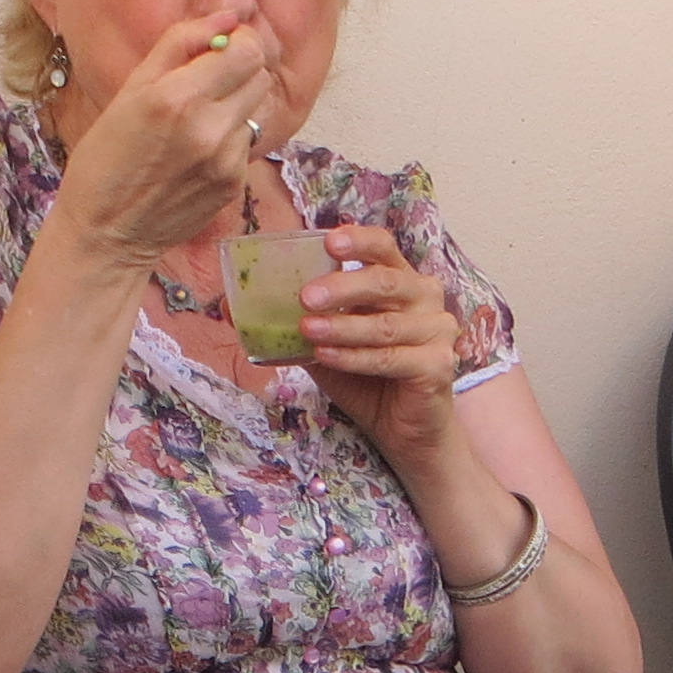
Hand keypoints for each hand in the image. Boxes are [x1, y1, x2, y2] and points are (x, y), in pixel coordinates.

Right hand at [51, 10, 283, 273]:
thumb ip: (180, 44)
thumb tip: (230, 16)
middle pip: (260, 75)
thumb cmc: (105, 157)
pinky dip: (228, 138)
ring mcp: (226, 161)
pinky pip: (246, 142)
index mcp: (176, 97)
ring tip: (196, 120)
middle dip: (240, 68)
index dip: (240, 40)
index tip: (221, 45)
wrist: (105, 233)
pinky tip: (195, 151)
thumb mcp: (129, 89)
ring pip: (256, 108)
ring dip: (234, 104)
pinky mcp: (234, 184)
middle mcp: (208, 128)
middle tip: (207, 79)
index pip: (247, 50)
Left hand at [296, 221, 462, 470]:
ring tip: (307, 329)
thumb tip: (234, 309)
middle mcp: (425, 299)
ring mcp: (437, 332)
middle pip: (386, 282)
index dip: (359, 241)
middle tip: (305, 296)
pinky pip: (390, 358)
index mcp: (401, 282)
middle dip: (342, 287)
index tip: (328, 241)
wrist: (403, 430)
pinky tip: (327, 356)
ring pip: (384, 325)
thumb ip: (297, 322)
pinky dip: (354, 357)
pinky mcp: (438, 366)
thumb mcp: (327, 344)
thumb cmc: (367, 380)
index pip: (385, 248)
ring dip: (342, 326)